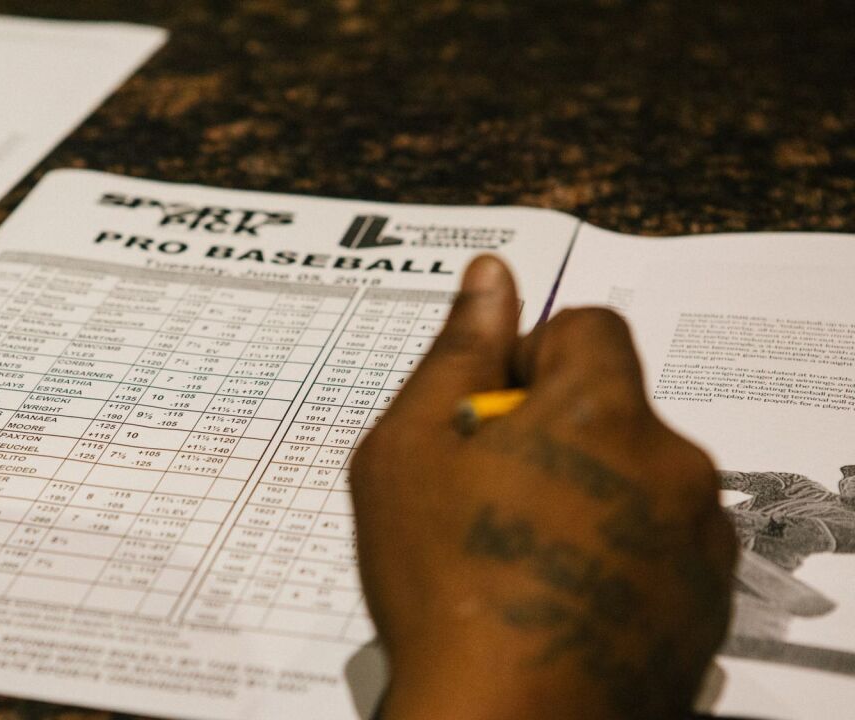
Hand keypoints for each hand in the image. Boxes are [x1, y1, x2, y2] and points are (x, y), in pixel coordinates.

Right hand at [350, 256, 736, 719]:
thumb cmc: (445, 581)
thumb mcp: (409, 452)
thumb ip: (457, 354)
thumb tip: (489, 276)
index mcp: (601, 412)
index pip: (590, 330)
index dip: (532, 361)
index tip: (488, 418)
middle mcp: (672, 465)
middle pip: (613, 412)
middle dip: (555, 438)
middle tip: (487, 499)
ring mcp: (697, 542)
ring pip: (638, 483)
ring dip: (590, 498)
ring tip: (520, 560)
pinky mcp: (705, 606)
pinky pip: (661, 549)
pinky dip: (618, 557)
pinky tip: (558, 599)